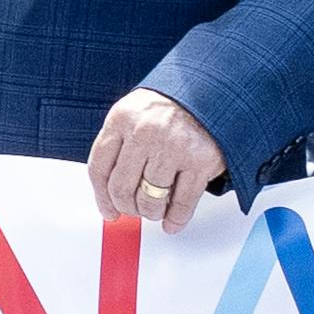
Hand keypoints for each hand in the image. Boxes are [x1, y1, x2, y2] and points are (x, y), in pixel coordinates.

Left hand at [90, 88, 232, 223]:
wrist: (215, 91)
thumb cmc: (172, 105)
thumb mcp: (135, 112)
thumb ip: (120, 144)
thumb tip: (109, 191)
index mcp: (122, 118)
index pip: (99, 167)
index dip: (101, 196)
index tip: (107, 209)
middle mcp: (146, 132)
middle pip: (121, 187)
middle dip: (125, 207)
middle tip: (131, 210)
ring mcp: (174, 147)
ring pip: (150, 199)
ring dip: (150, 212)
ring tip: (153, 210)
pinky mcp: (201, 162)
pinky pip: (182, 203)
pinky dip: (175, 219)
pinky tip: (171, 222)